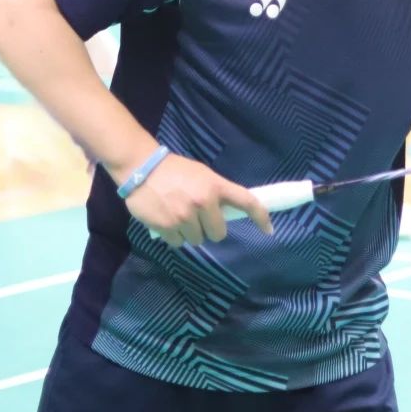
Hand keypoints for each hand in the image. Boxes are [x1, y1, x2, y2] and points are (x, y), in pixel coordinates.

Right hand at [124, 154, 273, 246]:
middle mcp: (203, 202)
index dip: (260, 217)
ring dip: (189, 232)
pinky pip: (178, 243)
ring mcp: (184, 217)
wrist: (141, 168)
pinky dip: (173, 235)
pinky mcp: (166, 227)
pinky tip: (165, 219)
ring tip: (177, 214)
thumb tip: (227, 212)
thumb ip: (215, 192)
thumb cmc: (175, 170)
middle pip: (218, 234)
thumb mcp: (201, 174)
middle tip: (197, 216)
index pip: (246, 201)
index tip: (269, 230)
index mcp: (215, 186)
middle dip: (209, 228)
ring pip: (197, 240)